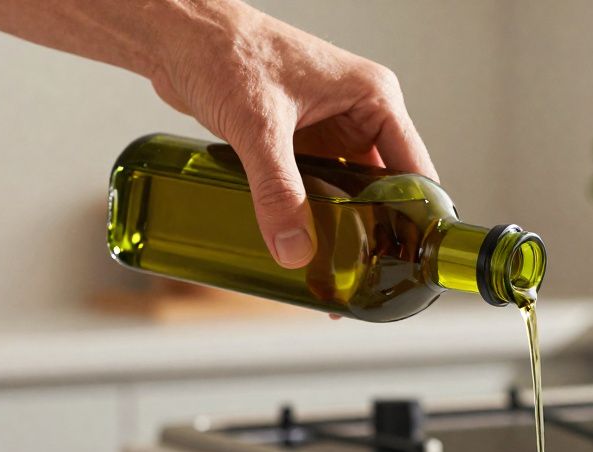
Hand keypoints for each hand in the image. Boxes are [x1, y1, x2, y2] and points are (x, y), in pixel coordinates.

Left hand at [148, 1, 436, 267]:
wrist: (175, 35)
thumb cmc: (223, 49)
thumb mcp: (258, 126)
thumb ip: (278, 190)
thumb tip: (295, 248)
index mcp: (373, 97)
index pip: (415, 170)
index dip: (416, 218)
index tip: (407, 260)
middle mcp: (359, 113)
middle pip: (387, 187)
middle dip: (377, 231)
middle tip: (367, 275)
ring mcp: (330, 128)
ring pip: (352, 192)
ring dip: (345, 226)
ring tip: (339, 270)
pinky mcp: (300, 142)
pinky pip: (320, 189)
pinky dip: (316, 215)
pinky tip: (308, 244)